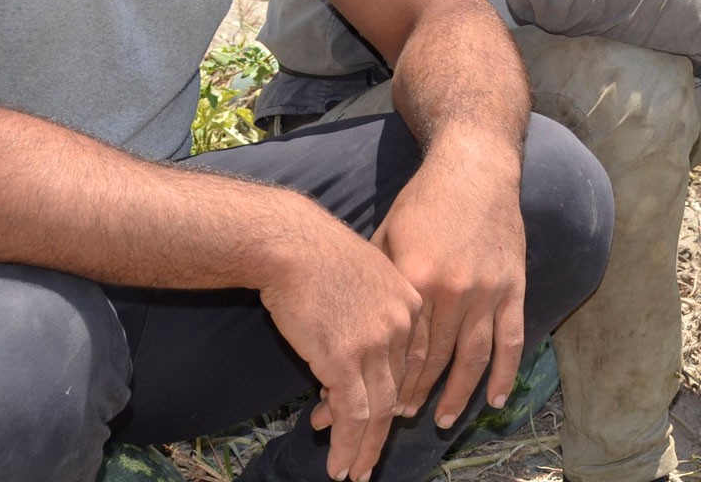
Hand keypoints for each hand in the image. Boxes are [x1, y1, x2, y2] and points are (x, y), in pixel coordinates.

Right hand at [257, 214, 422, 481]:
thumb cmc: (316, 254)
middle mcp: (402, 325)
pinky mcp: (344, 359)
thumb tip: (353, 351)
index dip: (395, 397)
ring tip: (351, 473)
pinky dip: (345, 443)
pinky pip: (351, 414)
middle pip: (398, 391)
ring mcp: (375, 344)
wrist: (289, 243)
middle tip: (368, 460)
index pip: (410, 364)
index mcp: (410, 303)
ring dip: (364, 448)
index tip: (386, 421)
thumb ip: (370, 313)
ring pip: (378, 411)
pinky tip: (336, 462)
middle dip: (382, 431)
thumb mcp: (363, 277)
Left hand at [372, 136, 526, 430]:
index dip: (389, 378)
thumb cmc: (423, 201)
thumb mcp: (388, 236)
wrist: (474, 167)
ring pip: (472, 357)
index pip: (403, 345)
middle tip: (399, 417)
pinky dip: (504, 372)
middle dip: (414, 392)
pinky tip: (494, 399)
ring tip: (439, 419)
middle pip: (434, 358)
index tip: (375, 401)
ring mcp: (488, 290)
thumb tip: (359, 328)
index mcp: (418, 278)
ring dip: (455, 394)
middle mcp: (455, 290)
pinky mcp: (513, 285)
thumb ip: (380, 283)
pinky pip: (510, 338)